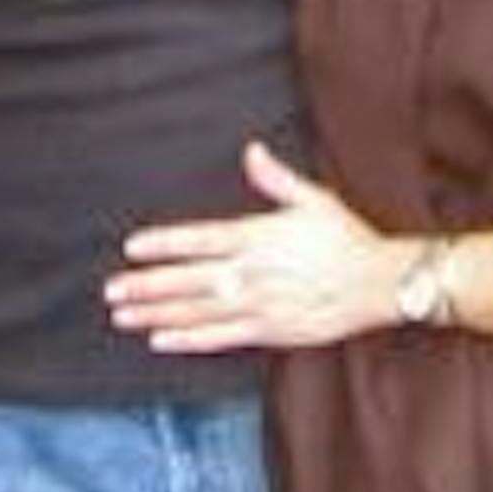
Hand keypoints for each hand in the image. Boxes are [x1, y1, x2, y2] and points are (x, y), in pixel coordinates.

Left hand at [105, 141, 398, 352]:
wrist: (380, 284)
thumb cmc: (346, 238)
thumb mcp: (314, 200)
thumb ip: (277, 179)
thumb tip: (251, 151)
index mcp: (260, 238)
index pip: (201, 240)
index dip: (165, 244)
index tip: (133, 248)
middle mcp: (255, 274)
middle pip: (191, 280)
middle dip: (148, 286)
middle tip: (112, 291)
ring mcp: (261, 306)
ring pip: (199, 312)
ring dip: (158, 315)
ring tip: (124, 316)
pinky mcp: (270, 332)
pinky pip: (222, 338)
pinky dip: (190, 339)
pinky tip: (161, 340)